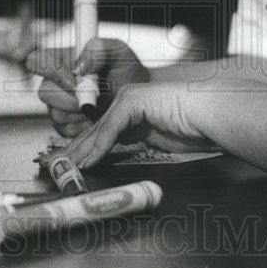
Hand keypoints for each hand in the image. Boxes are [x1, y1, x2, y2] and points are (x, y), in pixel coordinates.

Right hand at [25, 38, 149, 138]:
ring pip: (55, 113)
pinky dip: (83, 126)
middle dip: (72, 97)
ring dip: (79, 112)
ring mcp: (61, 105)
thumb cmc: (127, 69)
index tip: (74, 77)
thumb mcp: (118, 50)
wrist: (139, 94)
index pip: (37, 60)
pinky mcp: (68, 125)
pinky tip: (97, 117)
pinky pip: (65, 130)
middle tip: (94, 96)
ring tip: (99, 106)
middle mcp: (58, 82)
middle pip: (45, 92)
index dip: (51, 70)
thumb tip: (80, 66)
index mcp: (64, 60)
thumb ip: (98, 49)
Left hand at [62, 80, 213, 168]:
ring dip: (80, 152)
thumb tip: (112, 159)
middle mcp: (126, 104)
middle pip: (93, 131)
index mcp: (131, 114)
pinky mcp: (134, 101)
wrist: (213, 114)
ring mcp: (129, 99)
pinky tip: (88, 161)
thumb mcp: (158, 142)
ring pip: (98, 129)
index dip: (81, 151)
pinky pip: (111, 128)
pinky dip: (99, 147)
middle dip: (72, 152)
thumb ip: (134, 144)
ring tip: (63, 168)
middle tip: (53, 167)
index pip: (100, 134)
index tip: (66, 166)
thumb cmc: (195, 127)